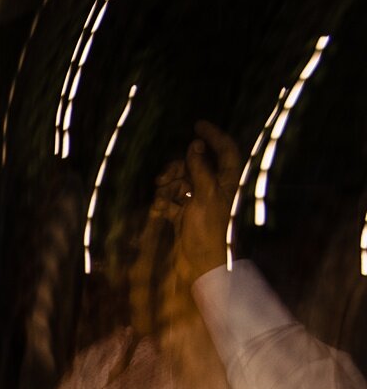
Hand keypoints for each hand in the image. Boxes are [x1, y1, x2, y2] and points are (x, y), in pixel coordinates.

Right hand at [174, 120, 239, 279]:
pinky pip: (172, 199)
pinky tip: (160, 212)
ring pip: (180, 181)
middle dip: (177, 168)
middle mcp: (214, 188)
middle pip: (195, 165)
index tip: (197, 124)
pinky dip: (164, 203)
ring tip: (162, 200)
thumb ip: (199, 169)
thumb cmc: (208, 231)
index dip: (213, 135)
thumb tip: (195, 145)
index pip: (225, 149)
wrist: (201, 264)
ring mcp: (199, 201)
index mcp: (227, 181)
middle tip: (164, 180)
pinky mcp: (186, 214)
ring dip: (167, 188)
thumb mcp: (204, 196)